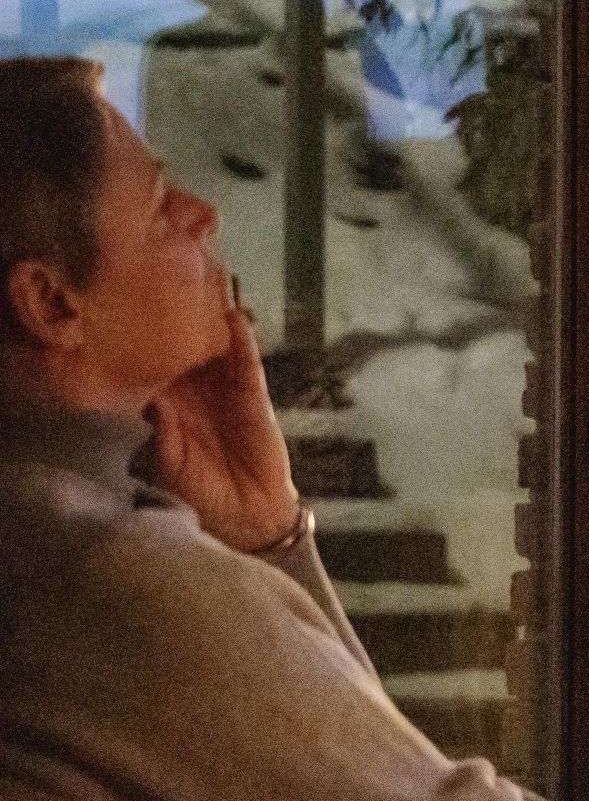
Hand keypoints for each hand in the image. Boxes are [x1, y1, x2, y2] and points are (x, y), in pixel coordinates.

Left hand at [148, 305, 300, 552]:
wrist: (245, 514)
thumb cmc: (197, 492)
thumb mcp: (166, 461)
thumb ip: (160, 430)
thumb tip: (152, 398)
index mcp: (165, 406)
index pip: (148, 365)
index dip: (138, 341)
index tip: (123, 313)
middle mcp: (192, 392)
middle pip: (180, 348)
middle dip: (172, 321)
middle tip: (160, 286)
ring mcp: (223, 391)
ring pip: (213, 348)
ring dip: (209, 321)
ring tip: (202, 286)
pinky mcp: (252, 396)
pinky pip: (246, 362)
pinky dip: (241, 340)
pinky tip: (234, 316)